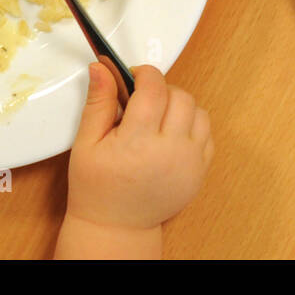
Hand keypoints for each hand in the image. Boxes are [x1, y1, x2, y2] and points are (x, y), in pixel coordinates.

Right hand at [54, 62, 212, 258]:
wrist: (117, 226)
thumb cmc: (97, 188)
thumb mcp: (87, 143)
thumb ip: (98, 103)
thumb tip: (102, 68)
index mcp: (137, 143)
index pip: (154, 89)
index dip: (145, 74)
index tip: (134, 74)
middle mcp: (170, 151)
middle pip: (180, 97)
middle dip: (161, 90)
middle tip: (143, 100)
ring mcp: (190, 162)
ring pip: (198, 112)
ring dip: (180, 106)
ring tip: (158, 118)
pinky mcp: (201, 171)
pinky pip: (207, 133)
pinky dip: (192, 126)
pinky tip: (171, 134)